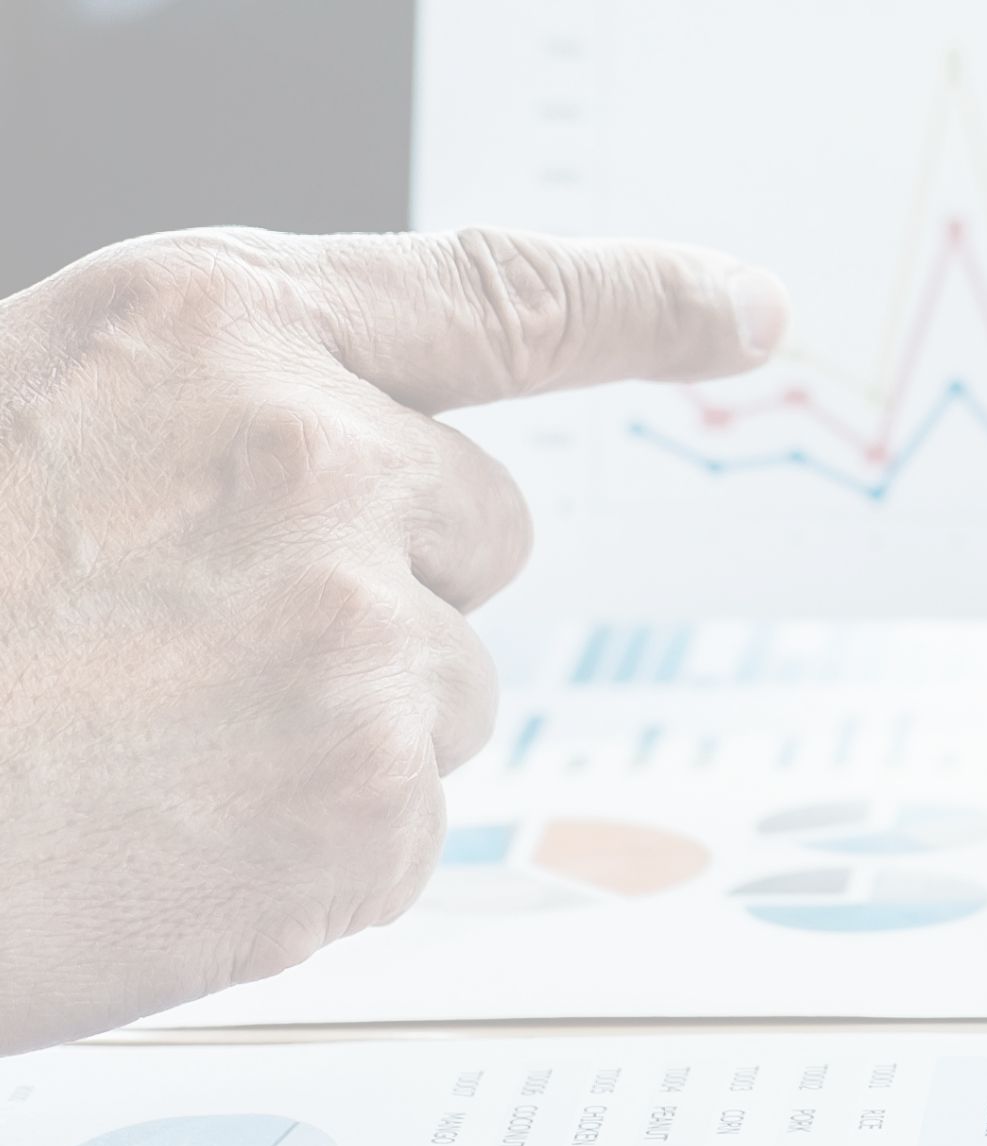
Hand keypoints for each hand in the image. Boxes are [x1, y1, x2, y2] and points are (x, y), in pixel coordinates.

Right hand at [0, 230, 786, 1052]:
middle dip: (374, 581)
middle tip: (169, 644)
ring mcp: (358, 633)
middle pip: (476, 525)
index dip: (647, 300)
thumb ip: (200, 420)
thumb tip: (358, 459)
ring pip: (441, 682)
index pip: (497, 292)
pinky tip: (149, 843)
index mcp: (212, 323)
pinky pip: (396, 824)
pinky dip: (296, 853)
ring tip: (126, 749)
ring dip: (326, 725)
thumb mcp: (25, 421)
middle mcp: (320, 453)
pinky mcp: (367, 802)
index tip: (755, 313)